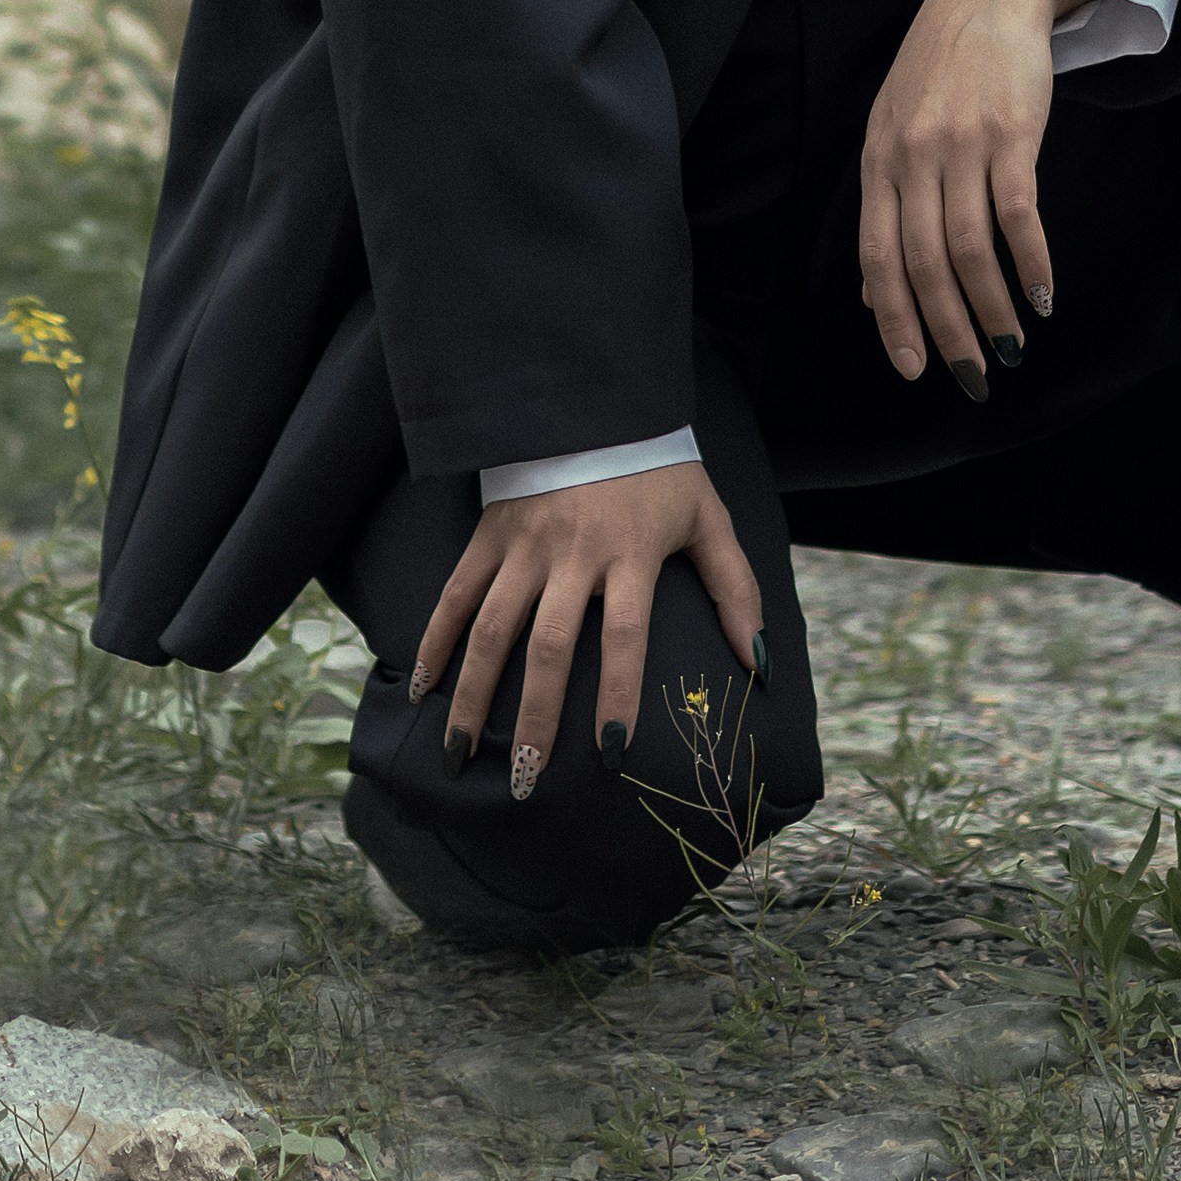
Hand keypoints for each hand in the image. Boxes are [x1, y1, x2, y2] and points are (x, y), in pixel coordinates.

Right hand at [409, 462, 762, 799]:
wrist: (597, 400)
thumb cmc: (659, 470)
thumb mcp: (707, 518)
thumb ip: (735, 588)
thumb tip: (759, 662)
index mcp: (631, 551)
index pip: (625, 634)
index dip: (617, 693)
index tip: (610, 752)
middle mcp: (573, 551)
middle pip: (549, 645)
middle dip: (533, 718)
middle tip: (523, 780)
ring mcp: (525, 542)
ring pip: (492, 628)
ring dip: (472, 695)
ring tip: (459, 754)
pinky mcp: (490, 532)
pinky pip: (456, 593)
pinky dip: (435, 641)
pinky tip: (422, 688)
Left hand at [859, 0, 1062, 388]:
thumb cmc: (938, 70)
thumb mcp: (892, 132)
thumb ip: (886, 208)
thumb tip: (873, 293)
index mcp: (879, 161)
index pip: (877, 256)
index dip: (893, 318)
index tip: (914, 369)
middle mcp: (913, 156)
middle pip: (924, 263)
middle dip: (947, 330)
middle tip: (973, 375)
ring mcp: (961, 144)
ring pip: (970, 248)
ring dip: (993, 308)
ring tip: (1012, 346)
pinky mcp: (1011, 132)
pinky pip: (1018, 214)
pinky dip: (1031, 262)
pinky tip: (1043, 295)